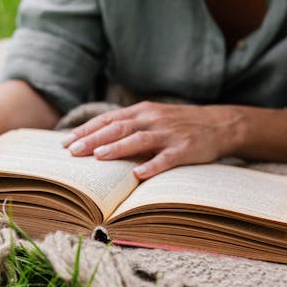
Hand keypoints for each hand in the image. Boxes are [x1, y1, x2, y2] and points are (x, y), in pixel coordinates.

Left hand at [61, 101, 242, 178]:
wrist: (221, 124)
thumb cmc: (178, 125)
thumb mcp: (152, 119)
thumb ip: (127, 126)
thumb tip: (94, 141)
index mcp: (142, 112)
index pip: (108, 119)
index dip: (86, 130)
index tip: (65, 142)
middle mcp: (153, 119)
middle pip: (118, 128)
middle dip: (93, 140)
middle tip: (72, 151)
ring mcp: (169, 134)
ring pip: (139, 139)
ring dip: (117, 148)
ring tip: (97, 156)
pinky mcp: (186, 148)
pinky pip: (167, 158)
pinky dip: (152, 165)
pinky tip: (138, 174)